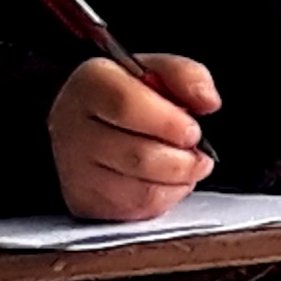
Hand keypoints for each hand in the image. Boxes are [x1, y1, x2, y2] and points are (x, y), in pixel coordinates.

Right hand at [47, 53, 221, 222]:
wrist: (88, 125)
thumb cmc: (125, 97)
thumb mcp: (155, 71)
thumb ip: (185, 76)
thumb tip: (207, 101)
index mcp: (91, 85)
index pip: (127, 106)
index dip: (170, 123)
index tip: (192, 130)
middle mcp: (73, 127)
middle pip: (139, 155)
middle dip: (183, 159)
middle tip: (195, 151)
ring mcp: (75, 169)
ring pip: (143, 189)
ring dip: (179, 180)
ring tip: (186, 164)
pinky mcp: (85, 201)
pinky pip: (138, 209)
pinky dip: (166, 197)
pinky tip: (167, 180)